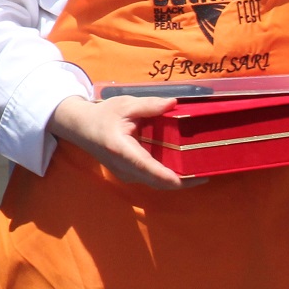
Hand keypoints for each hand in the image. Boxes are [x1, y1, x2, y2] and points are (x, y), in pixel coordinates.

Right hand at [47, 94, 186, 188]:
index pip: (150, 169)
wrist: (80, 128)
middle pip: (158, 182)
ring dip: (177, 180)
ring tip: (199, 170)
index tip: (194, 179)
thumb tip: (175, 104)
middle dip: (183, 181)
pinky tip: (183, 167)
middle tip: (207, 173)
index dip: (172, 177)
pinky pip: (152, 180)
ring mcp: (126, 175)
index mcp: (122, 150)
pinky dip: (168, 176)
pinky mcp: (129, 175)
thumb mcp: (125, 105)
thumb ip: (149, 105)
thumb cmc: (102, 115)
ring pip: (156, 183)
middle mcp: (124, 168)